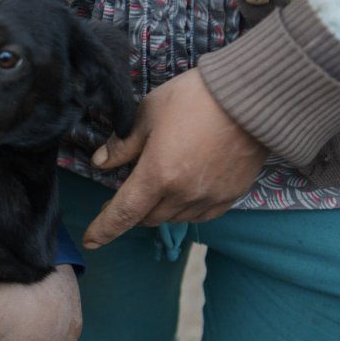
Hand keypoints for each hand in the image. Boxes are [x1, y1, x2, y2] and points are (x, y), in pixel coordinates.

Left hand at [82, 68, 268, 249]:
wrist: (249, 100)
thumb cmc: (193, 99)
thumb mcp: (146, 115)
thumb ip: (122, 145)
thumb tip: (101, 162)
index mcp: (158, 175)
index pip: (123, 214)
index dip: (103, 229)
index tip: (90, 241)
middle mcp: (183, 194)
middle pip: (147, 217)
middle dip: (130, 211)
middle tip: (120, 196)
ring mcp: (209, 198)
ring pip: (172, 217)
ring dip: (156, 208)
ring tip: (153, 187)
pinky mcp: (230, 197)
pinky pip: (198, 215)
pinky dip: (183, 209)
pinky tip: (180, 192)